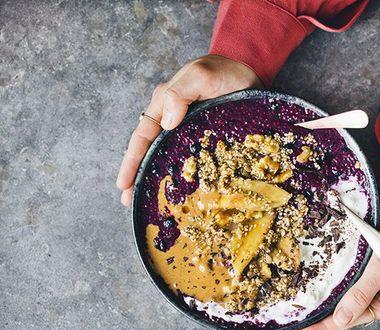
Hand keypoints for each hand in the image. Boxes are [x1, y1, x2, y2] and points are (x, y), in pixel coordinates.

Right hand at [116, 55, 261, 205]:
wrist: (251, 73)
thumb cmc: (225, 72)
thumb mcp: (202, 76)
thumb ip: (181, 93)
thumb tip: (167, 122)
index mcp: (165, 104)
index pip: (142, 136)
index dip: (132, 161)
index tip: (123, 184)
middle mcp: (173, 119)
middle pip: (150, 151)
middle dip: (138, 176)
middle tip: (130, 201)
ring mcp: (189, 131)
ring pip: (168, 157)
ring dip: (158, 178)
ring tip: (150, 202)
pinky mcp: (206, 139)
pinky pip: (190, 159)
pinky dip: (183, 175)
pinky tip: (182, 191)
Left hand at [283, 203, 379, 329]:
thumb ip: (361, 295)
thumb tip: (340, 320)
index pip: (347, 321)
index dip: (322, 328)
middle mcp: (373, 299)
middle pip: (340, 315)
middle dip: (315, 324)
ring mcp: (366, 285)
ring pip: (337, 302)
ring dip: (317, 309)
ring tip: (295, 318)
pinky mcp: (359, 271)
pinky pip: (338, 286)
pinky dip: (323, 291)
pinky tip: (309, 293)